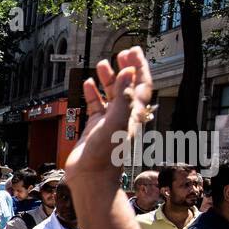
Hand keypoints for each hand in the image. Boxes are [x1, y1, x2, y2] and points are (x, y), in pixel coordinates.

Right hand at [66, 47, 152, 187]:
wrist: (90, 177)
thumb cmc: (105, 154)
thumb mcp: (116, 122)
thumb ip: (122, 96)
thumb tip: (128, 71)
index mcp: (132, 113)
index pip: (141, 85)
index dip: (139, 67)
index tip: (133, 51)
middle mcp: (122, 115)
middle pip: (127, 86)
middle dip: (125, 69)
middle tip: (121, 53)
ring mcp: (108, 121)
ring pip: (110, 94)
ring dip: (107, 78)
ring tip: (102, 64)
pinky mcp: (94, 127)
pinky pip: (95, 106)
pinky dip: (92, 93)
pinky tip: (87, 84)